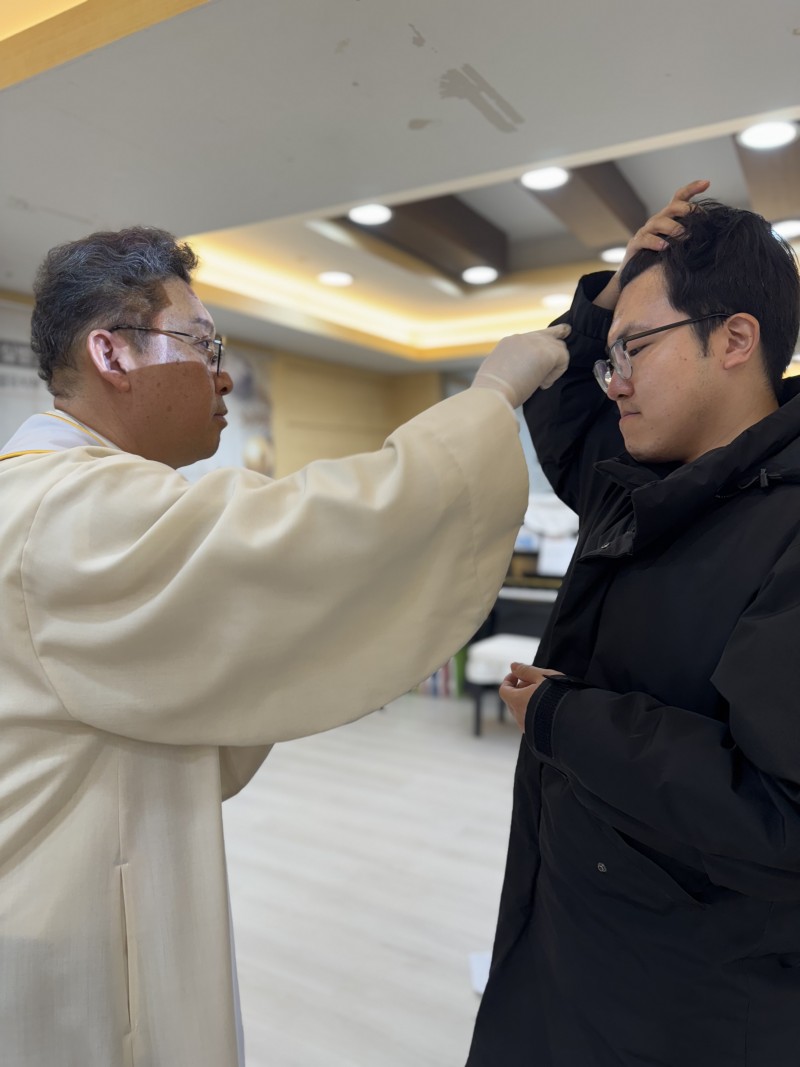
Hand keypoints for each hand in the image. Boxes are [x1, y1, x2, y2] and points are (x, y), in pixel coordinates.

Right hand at [471, 324, 571, 407]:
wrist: (491, 393)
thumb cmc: (491, 391)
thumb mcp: (498, 373)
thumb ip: (510, 367)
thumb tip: (518, 374)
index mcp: (509, 343)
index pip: (530, 338)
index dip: (539, 346)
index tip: (542, 356)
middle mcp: (522, 338)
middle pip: (547, 334)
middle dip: (557, 335)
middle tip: (566, 332)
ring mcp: (534, 343)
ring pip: (558, 346)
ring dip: (554, 365)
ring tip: (541, 382)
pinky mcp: (546, 352)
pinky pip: (563, 358)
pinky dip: (557, 373)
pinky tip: (543, 384)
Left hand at [499, 662, 564, 730]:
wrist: (573, 721)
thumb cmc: (557, 696)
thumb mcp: (542, 677)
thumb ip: (526, 670)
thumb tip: (513, 666)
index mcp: (517, 701)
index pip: (504, 690)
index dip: (509, 680)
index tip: (518, 675)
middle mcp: (519, 717)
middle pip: (511, 701)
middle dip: (519, 690)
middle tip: (534, 683)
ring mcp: (527, 728)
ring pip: (521, 712)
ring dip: (527, 702)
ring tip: (543, 696)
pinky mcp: (536, 735)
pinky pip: (530, 722)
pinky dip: (533, 713)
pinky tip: (547, 709)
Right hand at [593, 178, 710, 310]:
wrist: (635, 274)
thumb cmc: (661, 258)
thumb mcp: (677, 244)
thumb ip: (690, 236)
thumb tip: (715, 233)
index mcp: (668, 218)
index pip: (679, 198)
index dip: (692, 188)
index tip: (707, 183)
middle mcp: (657, 221)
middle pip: (671, 208)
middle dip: (685, 209)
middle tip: (698, 217)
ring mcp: (645, 232)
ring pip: (658, 222)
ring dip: (673, 228)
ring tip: (684, 235)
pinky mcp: (635, 244)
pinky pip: (645, 240)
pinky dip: (655, 242)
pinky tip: (665, 247)